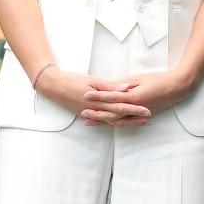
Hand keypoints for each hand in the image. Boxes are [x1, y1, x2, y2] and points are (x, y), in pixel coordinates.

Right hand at [36, 67, 150, 125]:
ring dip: (127, 122)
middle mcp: (96, 111)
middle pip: (119, 116)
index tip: (147, 110)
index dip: (135, 109)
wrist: (54, 87)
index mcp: (99, 101)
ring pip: (112, 121)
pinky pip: (103, 121)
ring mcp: (91, 114)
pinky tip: (121, 123)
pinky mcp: (87, 114)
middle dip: (134, 118)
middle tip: (148, 117)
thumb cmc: (73, 80)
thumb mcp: (93, 80)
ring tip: (139, 122)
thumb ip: (110, 86)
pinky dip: (113, 122)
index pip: (121, 107)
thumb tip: (126, 88)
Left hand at [82, 69, 193, 125]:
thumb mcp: (140, 78)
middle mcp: (135, 108)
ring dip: (103, 121)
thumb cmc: (159, 80)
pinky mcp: (141, 117)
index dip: (98, 96)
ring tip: (90, 121)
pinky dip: (114, 123)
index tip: (85, 94)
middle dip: (97, 112)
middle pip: (112, 112)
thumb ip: (124, 84)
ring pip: (117, 120)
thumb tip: (111, 87)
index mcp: (134, 96)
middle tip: (83, 112)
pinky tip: (106, 123)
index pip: (112, 97)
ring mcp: (138, 115)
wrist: (176, 88)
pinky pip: (125, 122)